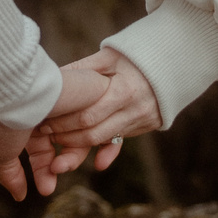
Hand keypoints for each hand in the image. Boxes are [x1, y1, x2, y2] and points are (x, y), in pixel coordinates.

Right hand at [0, 64, 111, 200]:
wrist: (17, 89)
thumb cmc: (3, 121)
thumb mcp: (0, 154)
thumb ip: (10, 174)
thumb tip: (19, 196)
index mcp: (31, 121)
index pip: (44, 152)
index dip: (45, 172)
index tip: (46, 189)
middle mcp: (52, 110)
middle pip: (70, 146)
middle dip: (66, 163)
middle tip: (58, 170)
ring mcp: (72, 99)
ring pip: (87, 135)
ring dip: (75, 151)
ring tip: (62, 159)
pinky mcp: (94, 90)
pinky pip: (103, 119)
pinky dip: (91, 130)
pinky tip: (79, 129)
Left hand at [37, 48, 162, 174]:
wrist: (174, 62)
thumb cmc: (135, 54)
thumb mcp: (109, 56)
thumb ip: (82, 69)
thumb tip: (52, 80)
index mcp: (124, 90)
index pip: (88, 115)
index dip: (64, 121)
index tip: (44, 120)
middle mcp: (134, 110)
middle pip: (94, 133)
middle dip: (66, 136)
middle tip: (45, 133)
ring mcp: (141, 120)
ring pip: (105, 140)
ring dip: (78, 146)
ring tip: (57, 142)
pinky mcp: (144, 126)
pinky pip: (122, 141)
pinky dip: (108, 153)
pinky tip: (97, 164)